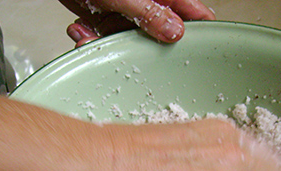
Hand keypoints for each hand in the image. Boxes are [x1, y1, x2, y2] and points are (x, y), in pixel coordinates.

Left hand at [59, 0, 215, 45]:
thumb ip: (150, 13)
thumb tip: (175, 32)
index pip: (195, 14)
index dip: (199, 35)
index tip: (194, 55)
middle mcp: (149, 5)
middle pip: (159, 37)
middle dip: (138, 48)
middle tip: (126, 49)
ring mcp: (128, 14)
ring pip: (130, 42)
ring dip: (107, 44)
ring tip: (91, 34)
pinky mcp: (107, 20)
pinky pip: (107, 38)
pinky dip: (91, 39)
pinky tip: (82, 30)